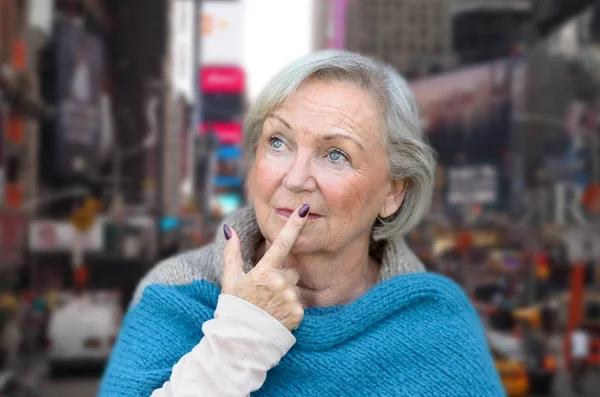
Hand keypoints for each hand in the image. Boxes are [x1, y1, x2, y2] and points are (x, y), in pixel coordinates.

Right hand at [221, 204, 309, 330]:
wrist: (241, 341)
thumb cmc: (234, 308)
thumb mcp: (230, 279)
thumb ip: (232, 252)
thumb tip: (229, 229)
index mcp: (264, 271)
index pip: (283, 242)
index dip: (295, 224)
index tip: (305, 209)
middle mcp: (280, 283)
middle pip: (291, 271)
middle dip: (282, 278)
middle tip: (265, 292)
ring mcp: (290, 299)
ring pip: (295, 288)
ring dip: (286, 294)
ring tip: (269, 307)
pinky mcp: (298, 313)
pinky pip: (299, 304)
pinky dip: (290, 309)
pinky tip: (276, 316)